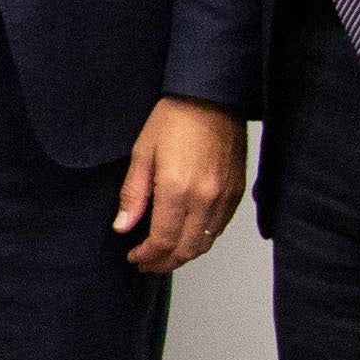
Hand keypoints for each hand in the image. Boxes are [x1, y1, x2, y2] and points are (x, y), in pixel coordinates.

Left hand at [114, 96, 245, 274]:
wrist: (212, 96)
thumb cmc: (175, 118)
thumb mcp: (142, 153)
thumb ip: (133, 195)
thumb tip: (123, 227)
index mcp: (177, 189)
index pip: (163, 241)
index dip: (147, 256)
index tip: (134, 257)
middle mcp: (205, 198)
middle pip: (186, 250)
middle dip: (164, 263)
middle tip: (146, 263)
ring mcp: (225, 196)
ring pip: (205, 243)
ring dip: (184, 254)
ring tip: (164, 254)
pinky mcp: (236, 191)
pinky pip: (220, 227)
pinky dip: (202, 239)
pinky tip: (187, 235)